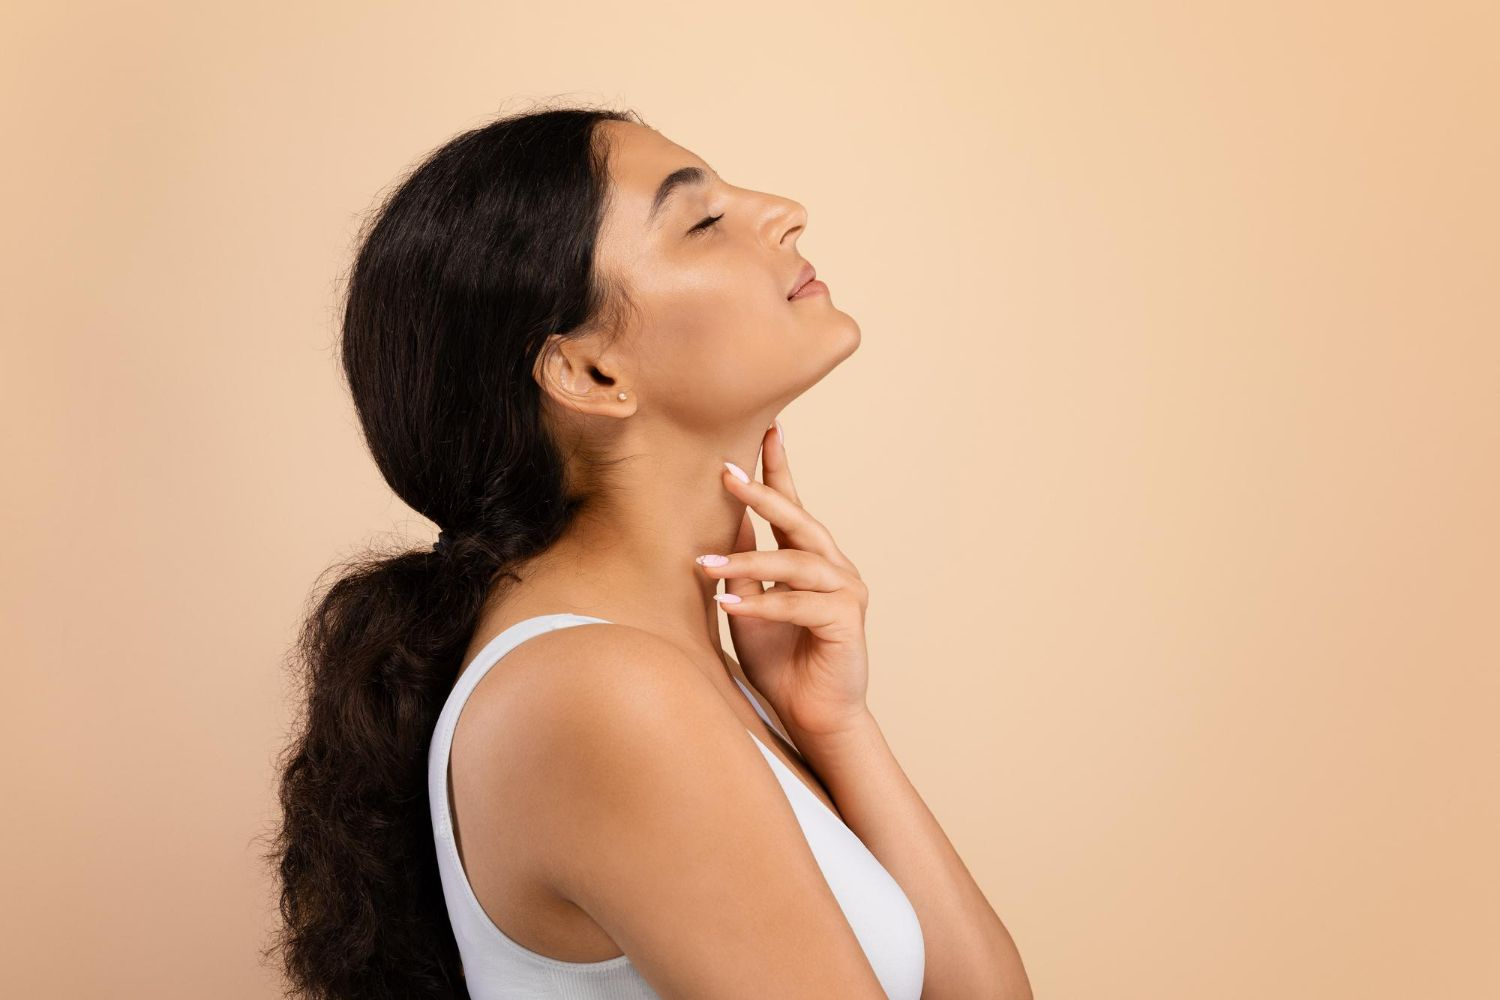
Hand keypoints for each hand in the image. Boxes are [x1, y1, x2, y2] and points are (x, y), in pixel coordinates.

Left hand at [697, 422, 873, 742]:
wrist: (813, 717)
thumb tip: (720, 525)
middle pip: (800, 520)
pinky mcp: (846, 620)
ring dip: (748, 561)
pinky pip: (799, 603)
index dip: (779, 469)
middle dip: (764, 493)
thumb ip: (741, 570)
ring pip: (796, 562)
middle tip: (728, 472)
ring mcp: (846, 591)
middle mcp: (834, 568)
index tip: (766, 430)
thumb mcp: (748, 608)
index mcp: (810, 560)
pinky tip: (729, 605)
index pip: (794, 506)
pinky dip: (763, 603)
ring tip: (705, 566)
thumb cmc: (781, 663)